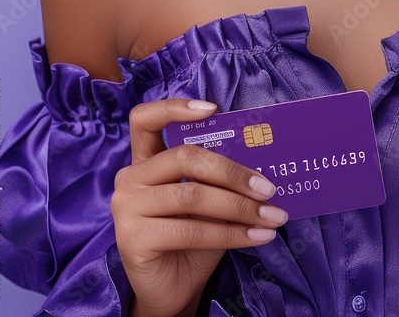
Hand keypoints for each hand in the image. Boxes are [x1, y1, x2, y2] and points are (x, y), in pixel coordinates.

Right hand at [111, 98, 287, 316]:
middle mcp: (129, 178)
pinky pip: (192, 229)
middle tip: (269, 187)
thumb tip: (264, 163)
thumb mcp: (208, 201)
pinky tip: (257, 237)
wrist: (172, 291)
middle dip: (233, 172)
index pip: (144, 119)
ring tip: (273, 216)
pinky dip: (231, 233)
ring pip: (193, 194)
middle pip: (185, 157)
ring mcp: (126, 207)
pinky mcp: (133, 238)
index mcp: (145, 161)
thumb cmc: (193, 240)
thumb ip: (218, 178)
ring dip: (240, 206)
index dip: (175, 107)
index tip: (214, 109)